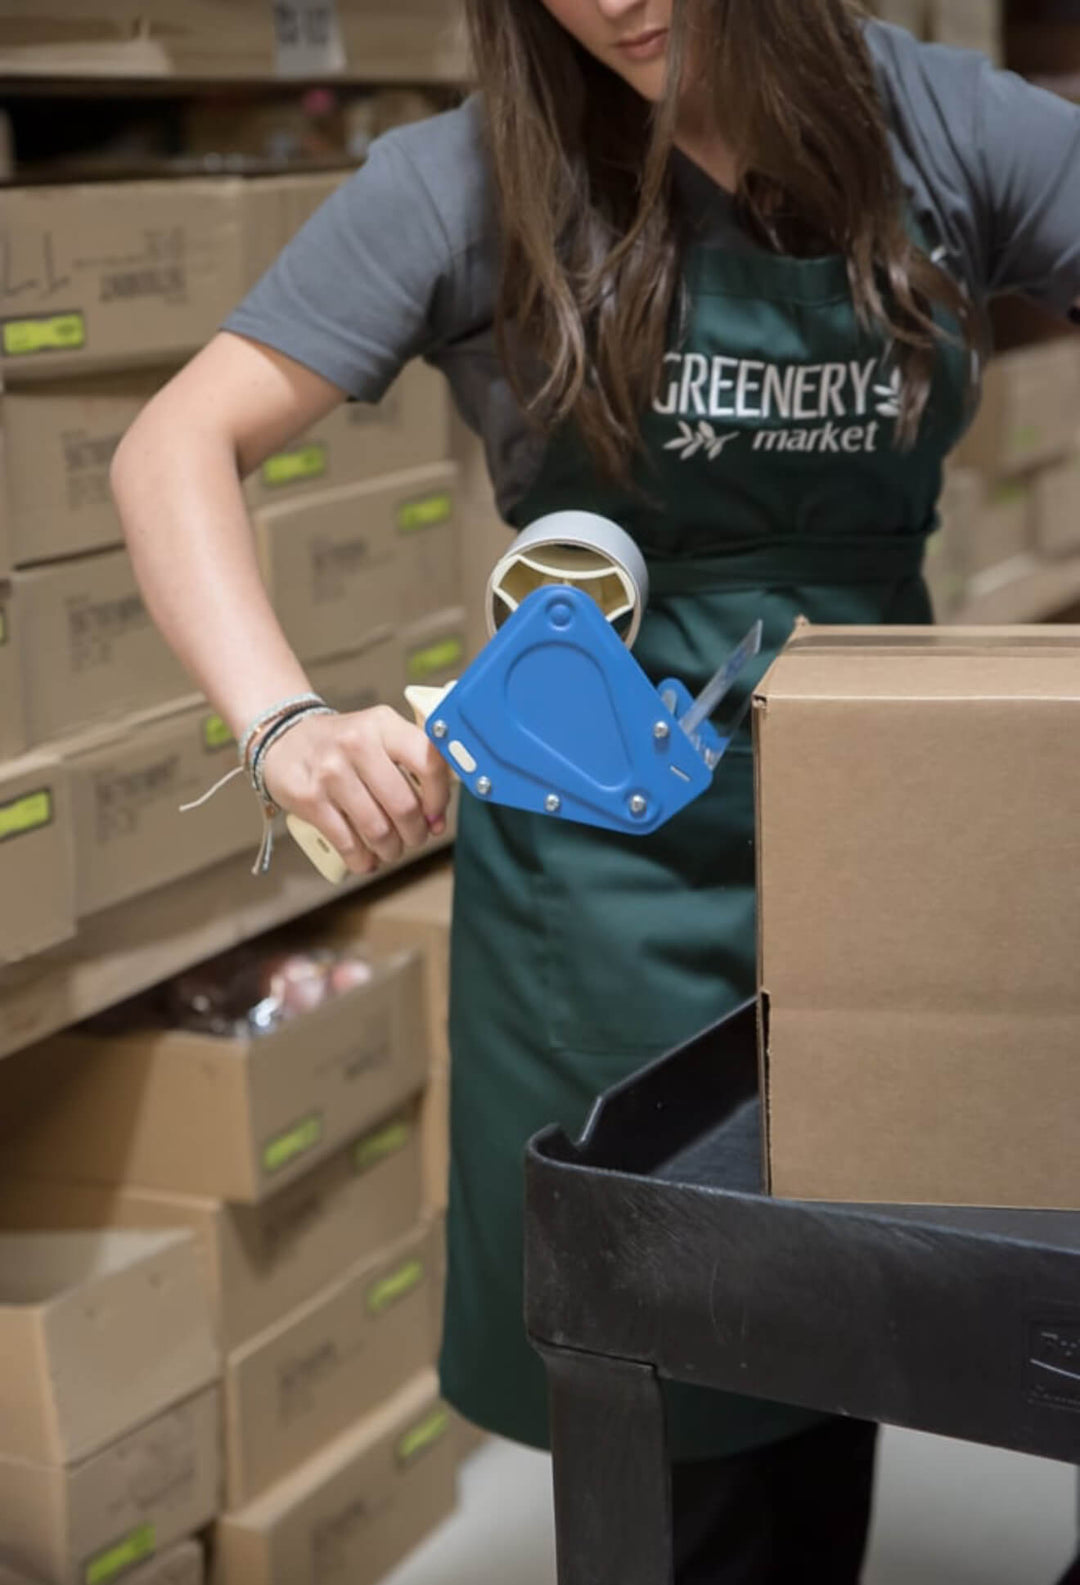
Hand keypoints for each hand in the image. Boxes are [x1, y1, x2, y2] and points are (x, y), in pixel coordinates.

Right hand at [261, 707, 450, 875]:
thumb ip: (410, 763)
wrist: (283, 738)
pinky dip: (362, 859)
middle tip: (414, 838)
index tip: (436, 816)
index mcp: (383, 724)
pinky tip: (366, 859)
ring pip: (377, 828)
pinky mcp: (309, 798)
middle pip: (403, 804)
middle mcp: (357, 743)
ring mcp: (330, 771)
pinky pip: (347, 842)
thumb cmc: (342, 743)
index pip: (428, 762)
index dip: (439, 798)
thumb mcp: (378, 734)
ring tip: (391, 849)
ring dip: (391, 849)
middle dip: (415, 832)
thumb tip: (436, 816)